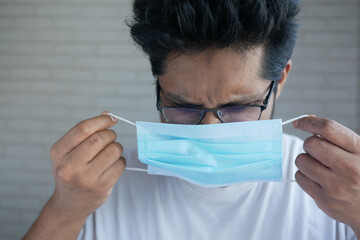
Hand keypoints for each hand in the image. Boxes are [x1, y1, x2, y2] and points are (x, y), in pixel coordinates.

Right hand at [48, 111, 125, 219]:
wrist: (70, 203)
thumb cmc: (72, 170)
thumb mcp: (69, 151)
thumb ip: (86, 132)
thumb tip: (107, 114)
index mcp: (58, 152)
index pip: (83, 129)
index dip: (101, 120)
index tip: (112, 119)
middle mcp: (69, 166)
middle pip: (99, 138)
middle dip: (110, 134)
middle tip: (110, 138)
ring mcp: (86, 178)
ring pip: (113, 150)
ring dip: (117, 147)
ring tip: (110, 153)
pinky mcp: (101, 187)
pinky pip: (120, 164)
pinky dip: (120, 161)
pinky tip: (111, 166)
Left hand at [293, 116, 359, 233]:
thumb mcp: (358, 151)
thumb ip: (336, 135)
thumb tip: (309, 118)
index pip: (328, 128)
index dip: (309, 122)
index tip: (299, 122)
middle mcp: (350, 168)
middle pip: (311, 144)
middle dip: (310, 144)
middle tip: (319, 152)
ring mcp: (336, 186)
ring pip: (301, 160)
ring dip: (306, 160)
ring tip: (320, 167)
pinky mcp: (324, 200)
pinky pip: (299, 177)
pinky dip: (304, 175)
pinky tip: (318, 179)